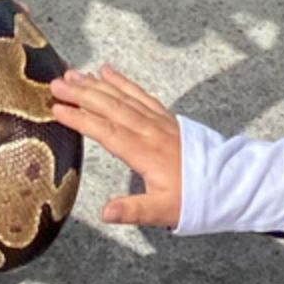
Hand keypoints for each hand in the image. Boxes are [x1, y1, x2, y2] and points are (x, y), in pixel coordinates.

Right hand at [49, 63, 182, 225]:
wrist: (228, 183)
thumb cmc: (194, 199)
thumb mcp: (163, 212)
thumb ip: (133, 210)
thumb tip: (104, 212)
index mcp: (146, 153)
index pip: (107, 131)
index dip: (81, 119)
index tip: (57, 109)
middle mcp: (150, 131)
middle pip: (111, 107)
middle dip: (82, 93)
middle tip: (56, 83)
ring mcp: (158, 121)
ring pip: (122, 96)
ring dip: (96, 84)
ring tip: (72, 74)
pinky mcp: (164, 117)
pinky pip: (139, 94)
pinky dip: (122, 81)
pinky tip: (107, 71)